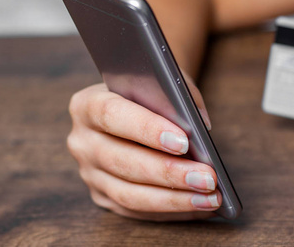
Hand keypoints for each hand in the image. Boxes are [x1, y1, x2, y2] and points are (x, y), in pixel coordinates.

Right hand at [66, 74, 217, 220]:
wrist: (132, 106)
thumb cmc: (151, 93)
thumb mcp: (161, 82)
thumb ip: (177, 99)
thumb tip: (201, 129)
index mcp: (87, 105)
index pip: (113, 115)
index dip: (147, 129)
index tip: (184, 142)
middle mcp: (82, 141)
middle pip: (123, 162)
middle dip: (169, 173)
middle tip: (208, 178)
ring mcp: (89, 173)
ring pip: (129, 195)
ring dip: (174, 199)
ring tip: (210, 198)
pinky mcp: (101, 196)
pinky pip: (136, 211)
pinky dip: (171, 211)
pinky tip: (200, 206)